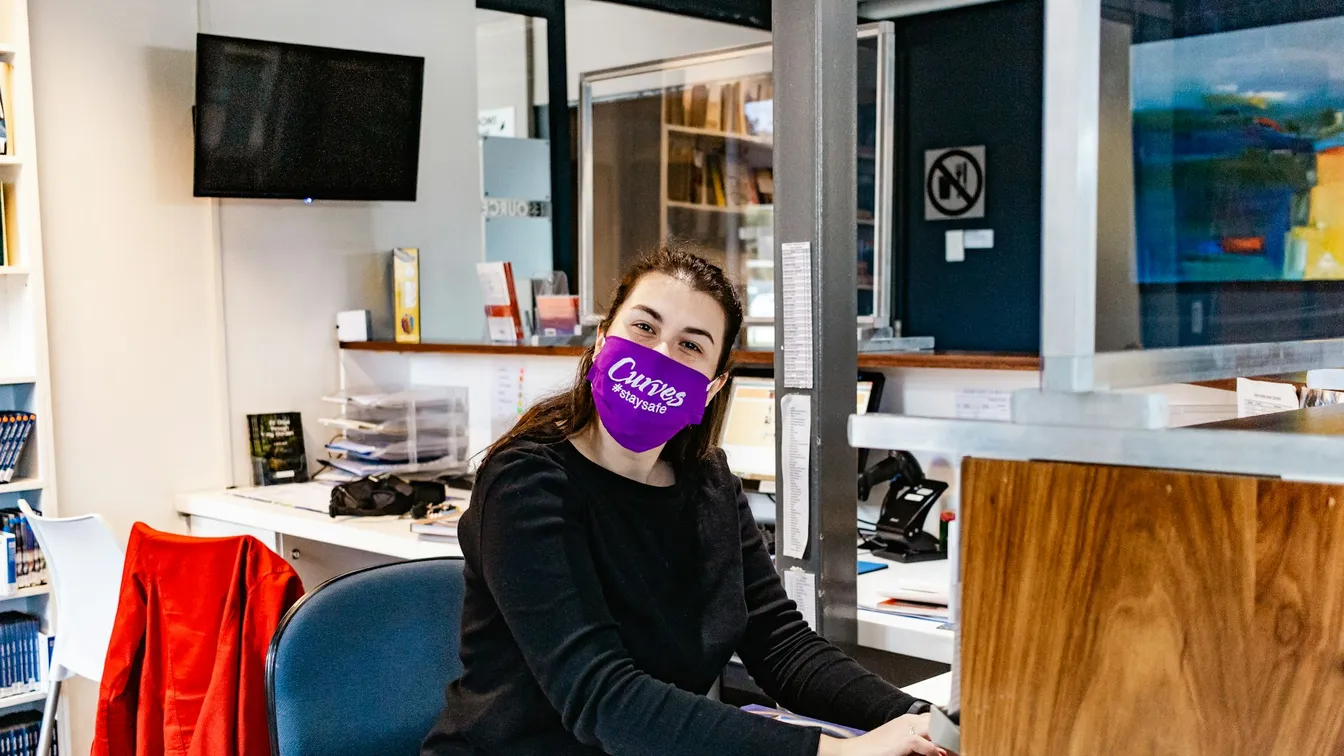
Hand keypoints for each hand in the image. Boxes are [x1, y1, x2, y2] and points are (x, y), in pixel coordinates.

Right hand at [817, 713, 946, 755]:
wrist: (853, 752)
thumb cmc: (875, 750)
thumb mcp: (901, 746)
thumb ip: (920, 746)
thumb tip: (940, 752)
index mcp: (909, 720)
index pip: (937, 720)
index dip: (948, 731)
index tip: (957, 743)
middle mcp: (909, 721)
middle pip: (939, 722)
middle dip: (951, 735)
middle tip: (959, 747)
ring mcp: (905, 728)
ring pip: (935, 728)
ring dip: (946, 741)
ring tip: (953, 751)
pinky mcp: (902, 740)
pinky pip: (924, 743)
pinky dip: (933, 750)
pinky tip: (937, 755)